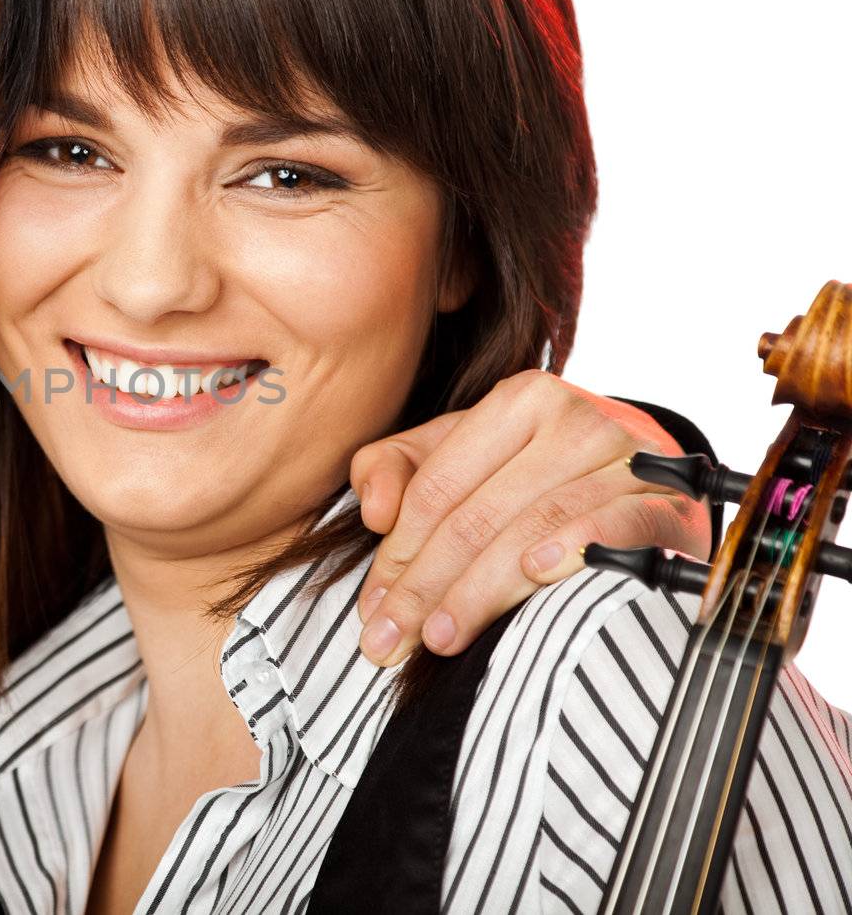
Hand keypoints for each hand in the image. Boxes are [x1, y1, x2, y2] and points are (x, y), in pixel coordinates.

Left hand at [349, 370, 711, 665]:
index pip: (438, 486)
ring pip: (534, 528)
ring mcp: (629, 458)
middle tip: (391, 641)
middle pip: (478, 515)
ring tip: (440, 639)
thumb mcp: (458, 453)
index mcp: (519, 401)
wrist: (652, 479)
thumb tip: (372, 511)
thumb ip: (395, 469)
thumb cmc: (536, 471)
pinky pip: (615, 526)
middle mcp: (576, 419)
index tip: (372, 609)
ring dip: (480, 590)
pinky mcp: (670, 502)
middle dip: (426, 585)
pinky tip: (536, 576)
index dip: (398, 552)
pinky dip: (574, 548)